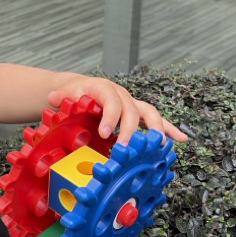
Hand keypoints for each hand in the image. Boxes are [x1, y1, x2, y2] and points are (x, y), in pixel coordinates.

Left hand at [47, 74, 187, 143]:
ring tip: (160, 145)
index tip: (105, 134)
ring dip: (156, 129)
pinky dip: (169, 129)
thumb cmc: (75, 94)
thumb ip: (61, 97)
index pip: (111, 101)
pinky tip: (181, 139)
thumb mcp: (66, 94)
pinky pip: (157, 120)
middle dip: (131, 130)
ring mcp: (132, 104)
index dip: (111, 117)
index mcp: (104, 88)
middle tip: (125, 148)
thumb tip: (53, 97)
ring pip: (150, 113)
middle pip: (133, 110)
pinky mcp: (138, 113)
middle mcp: (122, 95)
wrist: (81, 89)